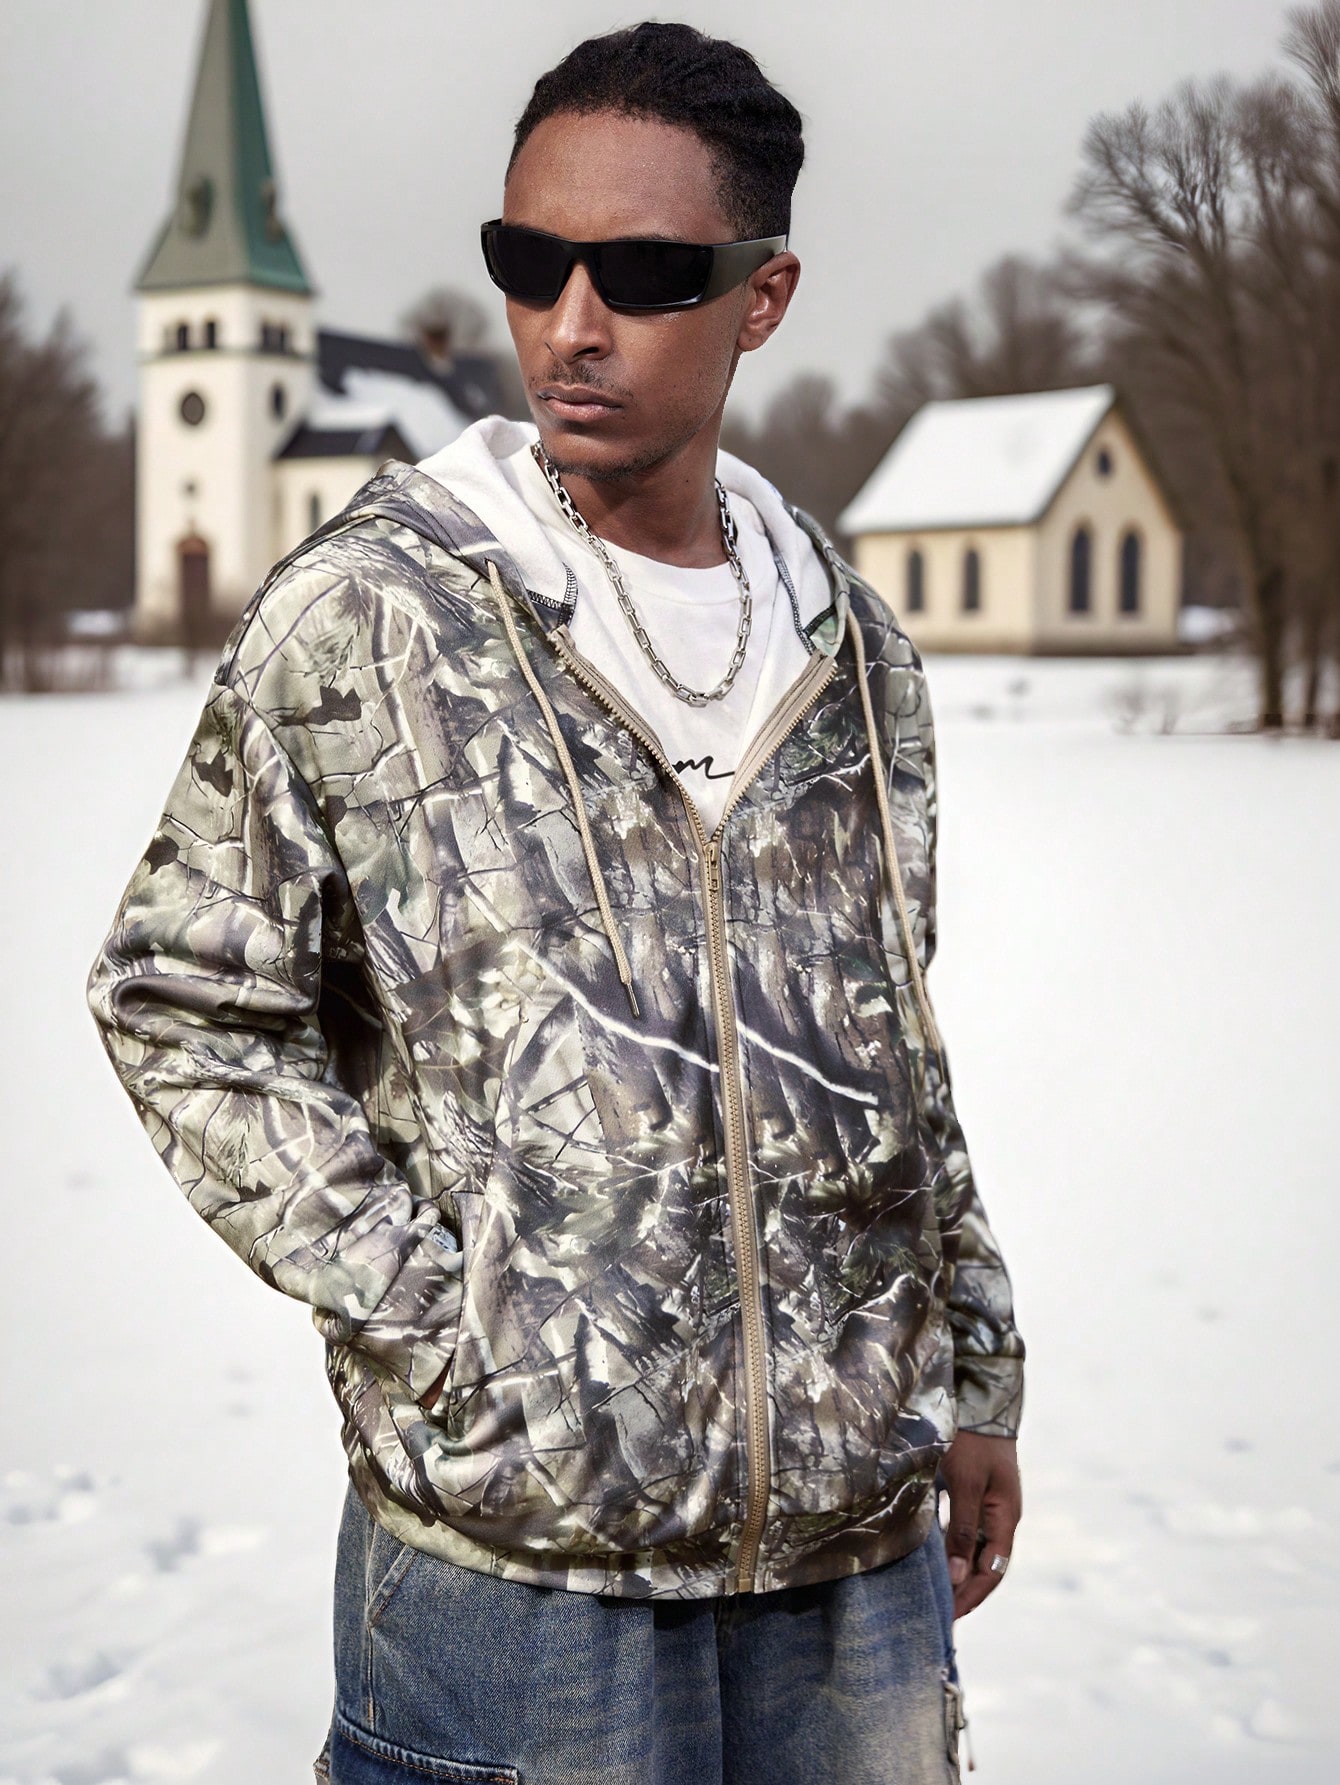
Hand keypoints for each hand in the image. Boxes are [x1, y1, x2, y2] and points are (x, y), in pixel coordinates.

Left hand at [940, 1430, 1021, 1617]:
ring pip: (978, 1549)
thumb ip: (963, 1530)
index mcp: (1006, 1518)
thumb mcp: (965, 1485)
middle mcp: (1003, 1517)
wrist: (981, 1402)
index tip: (948, 1617)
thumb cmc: (972, 1442)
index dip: (972, 1597)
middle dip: (967, 1592)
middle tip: (942, 1615)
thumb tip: (960, 1577)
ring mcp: (993, 1505)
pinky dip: (956, 1549)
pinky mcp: (979, 1494)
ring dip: (961, 1573)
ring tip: (940, 1593)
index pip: (992, 1572)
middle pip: (988, 1565)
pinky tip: (938, 1557)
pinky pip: (969, 1531)